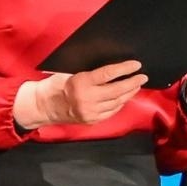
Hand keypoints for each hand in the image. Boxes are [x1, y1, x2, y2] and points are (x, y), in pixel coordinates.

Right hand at [23, 59, 148, 126]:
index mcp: (81, 82)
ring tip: (136, 86)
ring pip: (117, 102)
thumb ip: (90, 72)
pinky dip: (120, 104)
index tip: (136, 65)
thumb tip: (113, 68)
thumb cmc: (56, 85)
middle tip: (143, 77)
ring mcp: (90, 112)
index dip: (124, 69)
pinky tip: (125, 97)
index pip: (108, 74)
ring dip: (129, 93)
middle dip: (132, 83)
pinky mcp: (92, 120)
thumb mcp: (70, 72)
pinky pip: (112, 112)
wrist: (44, 106)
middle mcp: (87, 99)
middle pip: (117, 90)